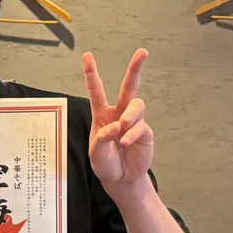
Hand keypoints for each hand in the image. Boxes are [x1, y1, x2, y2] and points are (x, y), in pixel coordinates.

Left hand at [84, 49, 152, 193]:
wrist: (121, 179)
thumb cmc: (105, 163)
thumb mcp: (95, 153)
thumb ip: (101, 139)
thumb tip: (116, 125)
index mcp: (102, 114)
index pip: (96, 90)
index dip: (92, 73)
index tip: (87, 56)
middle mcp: (119, 114)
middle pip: (129, 86)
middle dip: (135, 68)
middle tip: (142, 52)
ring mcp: (133, 122)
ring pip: (137, 104)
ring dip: (130, 114)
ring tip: (123, 125)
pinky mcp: (145, 133)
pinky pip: (140, 127)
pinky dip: (132, 134)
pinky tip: (125, 143)